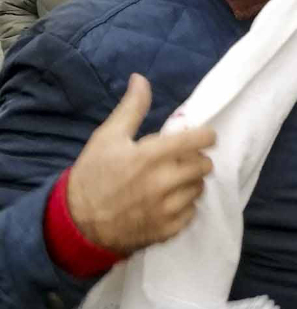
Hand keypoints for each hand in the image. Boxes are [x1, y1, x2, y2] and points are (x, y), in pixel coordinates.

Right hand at [66, 74, 215, 255]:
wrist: (78, 223)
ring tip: (172, 181)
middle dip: (196, 159)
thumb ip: (131, 108)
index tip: (201, 137)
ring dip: (191, 183)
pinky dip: (184, 206)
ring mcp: (168, 209)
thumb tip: (141, 79)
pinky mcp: (169, 229)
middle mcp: (164, 183)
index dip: (205, 136)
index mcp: (151, 156)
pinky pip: (192, 212)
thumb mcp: (107, 137)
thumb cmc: (93, 175)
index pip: (200, 141)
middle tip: (181, 160)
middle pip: (205, 165)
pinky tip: (167, 202)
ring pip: (199, 188)